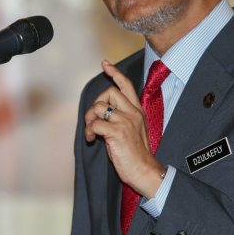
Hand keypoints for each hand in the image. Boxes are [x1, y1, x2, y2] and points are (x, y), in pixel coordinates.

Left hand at [83, 60, 163, 197]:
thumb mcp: (131, 131)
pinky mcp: (117, 132)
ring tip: (91, 133)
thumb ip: (120, 119)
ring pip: (99, 107)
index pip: (127, 86)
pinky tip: (92, 139)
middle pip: (109, 92)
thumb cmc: (135, 154)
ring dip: (89, 119)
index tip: (105, 64)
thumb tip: (100, 115)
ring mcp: (126, 121)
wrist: (144, 171)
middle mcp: (133, 113)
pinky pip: (95, 123)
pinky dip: (89, 131)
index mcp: (138, 111)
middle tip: (92, 120)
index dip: (115, 73)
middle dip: (95, 104)